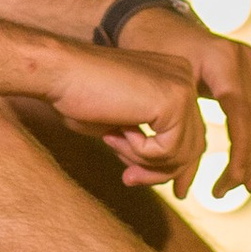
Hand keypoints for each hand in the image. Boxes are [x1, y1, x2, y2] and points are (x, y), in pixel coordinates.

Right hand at [46, 39, 207, 192]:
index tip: (140, 178)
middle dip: (160, 171)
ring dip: (143, 161)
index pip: (189, 133)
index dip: (168, 164)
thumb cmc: (78, 95)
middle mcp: (185, 78)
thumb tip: (170, 174)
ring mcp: (182, 88)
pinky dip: (140, 152)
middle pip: (192, 145)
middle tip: (129, 179)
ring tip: (112, 143)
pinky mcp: (174, 101)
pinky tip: (117, 132)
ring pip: (182, 153)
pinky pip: (169, 150)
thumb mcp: (122, 126)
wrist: (57, 72)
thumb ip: (149, 142)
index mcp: (173, 78)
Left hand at [116, 11, 250, 201]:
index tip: (234, 181)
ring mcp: (250, 67)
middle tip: (233, 189)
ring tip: (238, 186)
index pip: (242, 115)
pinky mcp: (249, 77)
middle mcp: (244, 61)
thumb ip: (170, 114)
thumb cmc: (143, 49)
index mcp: (223, 59)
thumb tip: (176, 163)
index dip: (240, 152)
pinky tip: (242, 168)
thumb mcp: (153, 76)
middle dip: (249, 161)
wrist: (149, 21)